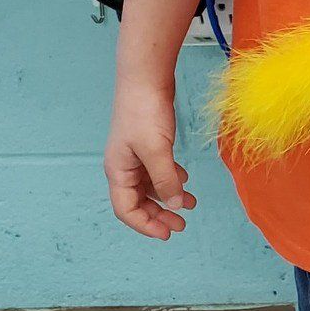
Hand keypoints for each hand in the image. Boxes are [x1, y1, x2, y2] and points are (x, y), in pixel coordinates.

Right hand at [104, 83, 195, 237]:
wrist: (145, 77)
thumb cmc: (145, 112)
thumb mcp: (156, 150)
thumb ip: (165, 180)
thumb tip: (176, 206)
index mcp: (118, 171)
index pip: (126, 210)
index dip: (145, 225)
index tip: (168, 234)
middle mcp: (123, 166)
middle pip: (137, 202)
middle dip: (158, 215)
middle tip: (182, 225)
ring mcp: (135, 155)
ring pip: (149, 187)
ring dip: (168, 197)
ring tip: (191, 204)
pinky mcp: (147, 144)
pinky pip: (157, 170)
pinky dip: (170, 178)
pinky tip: (185, 178)